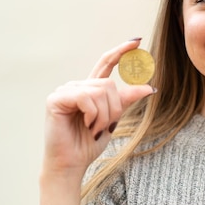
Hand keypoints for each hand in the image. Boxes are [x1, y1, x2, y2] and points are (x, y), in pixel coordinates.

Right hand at [42, 39, 154, 180]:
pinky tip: (85, 125)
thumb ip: (125, 101)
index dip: (121, 51)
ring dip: (104, 115)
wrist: (72, 164)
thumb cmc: (88, 144)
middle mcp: (77, 86)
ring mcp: (65, 91)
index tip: (137, 40)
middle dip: (114, 108)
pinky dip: (92, 114)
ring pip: (100, 91)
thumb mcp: (113, 120)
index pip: (106, 63)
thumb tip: (148, 86)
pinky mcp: (56, 99)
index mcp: (90, 90)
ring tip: (94, 129)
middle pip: (108, 84)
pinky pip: (86, 97)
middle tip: (105, 127)